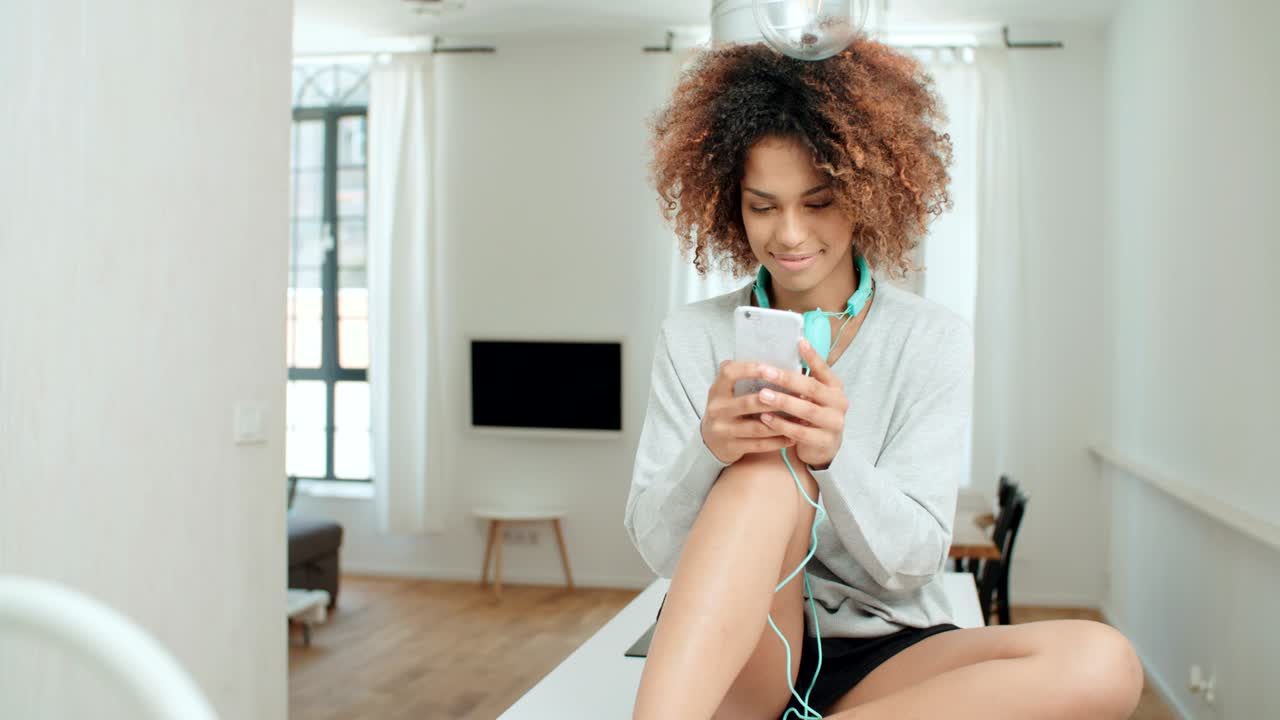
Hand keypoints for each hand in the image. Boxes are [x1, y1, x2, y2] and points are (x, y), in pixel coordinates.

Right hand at [700, 360, 796, 464]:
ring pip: (757, 427)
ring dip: (782, 423)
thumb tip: (771, 357)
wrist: (710, 441)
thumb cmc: (727, 409)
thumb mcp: (726, 391)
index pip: (729, 373)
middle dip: (776, 399)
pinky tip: (792, 436)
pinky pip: (759, 444)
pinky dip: (778, 441)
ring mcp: (723, 430)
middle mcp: (717, 409)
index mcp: (717, 390)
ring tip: (801, 418)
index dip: (749, 369)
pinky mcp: (732, 447)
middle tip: (799, 395)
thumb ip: (740, 377)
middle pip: (748, 403)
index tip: (770, 368)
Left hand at [754, 339, 848, 468]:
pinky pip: (800, 432)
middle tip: (764, 372)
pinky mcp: (824, 441)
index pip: (824, 369)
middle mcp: (839, 403)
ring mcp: (834, 423)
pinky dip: (782, 425)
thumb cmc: (813, 414)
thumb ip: (802, 379)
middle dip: (786, 379)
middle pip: (812, 388)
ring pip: (807, 410)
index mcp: (835, 387)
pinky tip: (765, 418)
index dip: (812, 356)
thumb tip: (780, 356)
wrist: (824, 447)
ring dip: (782, 402)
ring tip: (762, 395)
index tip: (798, 342)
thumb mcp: (813, 395)